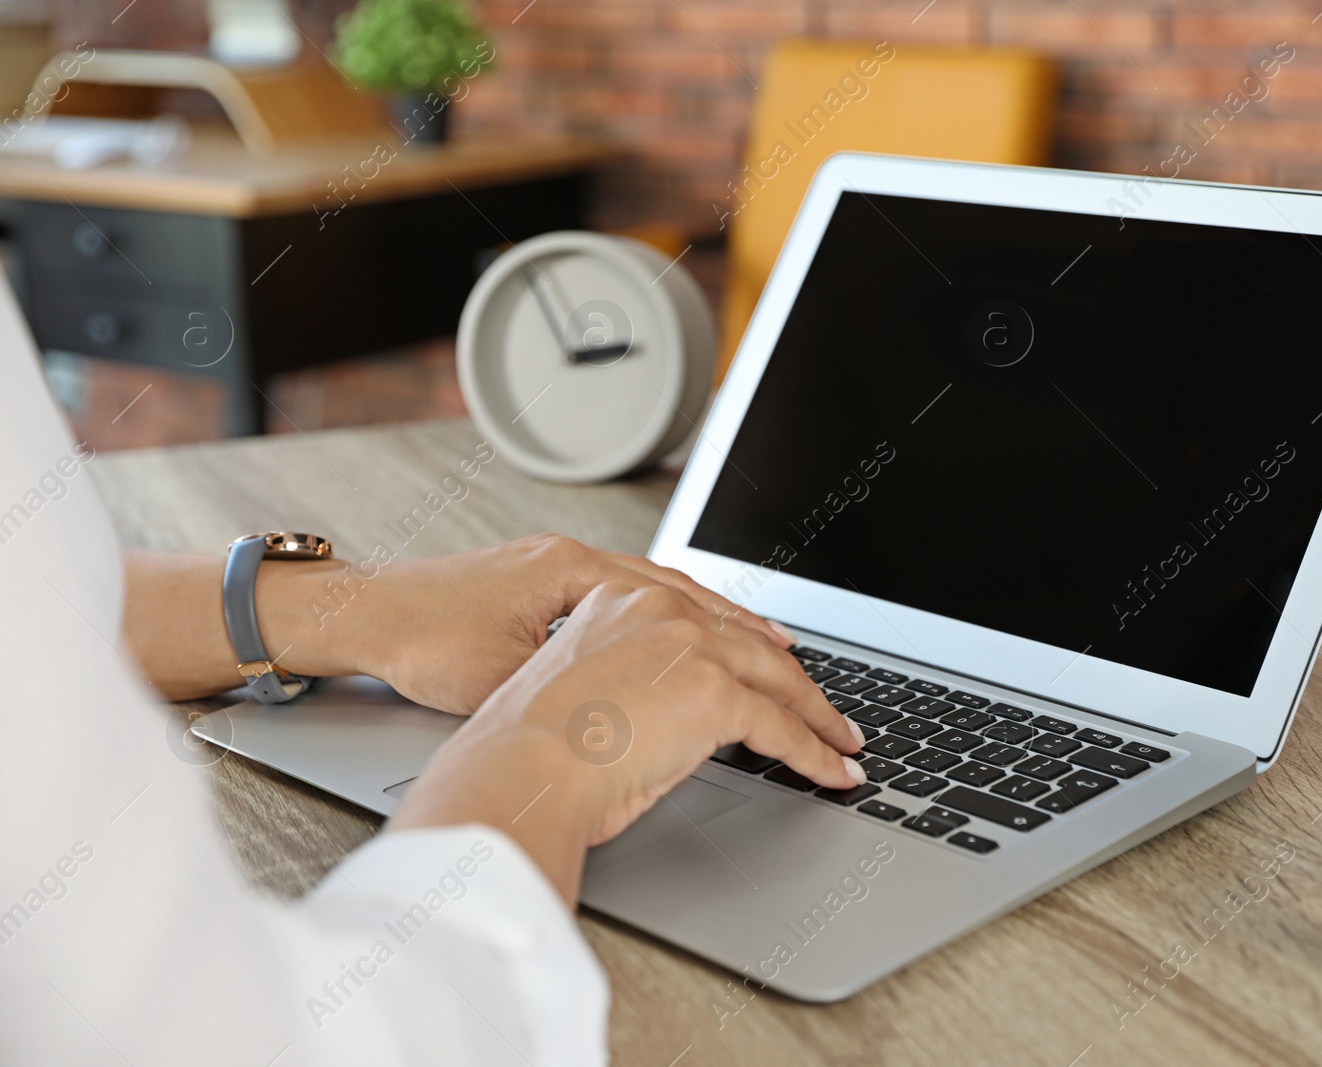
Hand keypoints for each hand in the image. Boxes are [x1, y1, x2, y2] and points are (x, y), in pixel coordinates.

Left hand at [260, 534, 794, 714]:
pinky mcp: (559, 578)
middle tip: (810, 683)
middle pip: (696, 598)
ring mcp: (573, 564)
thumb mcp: (508, 679)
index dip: (748, 666)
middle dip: (759, 643)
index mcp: (578, 573)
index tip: (794, 701)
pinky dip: (687, 618)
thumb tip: (653, 720)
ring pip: (676, 593)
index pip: (690, 618)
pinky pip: (646, 595)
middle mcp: (584, 559)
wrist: (362, 612)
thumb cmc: (420, 644)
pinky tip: (708, 638)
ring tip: (783, 654)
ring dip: (732, 626)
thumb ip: (586, 690)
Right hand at [388, 579, 867, 904]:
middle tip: (825, 710)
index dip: (747, 643)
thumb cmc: (524, 753)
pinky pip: (784, 728)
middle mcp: (659, 609)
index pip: (704, 619)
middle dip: (796, 683)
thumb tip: (667, 724)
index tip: (774, 659)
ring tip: (843, 742)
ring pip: (778, 680)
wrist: (517, 769)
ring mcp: (692, 645)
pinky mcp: (717, 692)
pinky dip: (816, 754)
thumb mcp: (580, 696)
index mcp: (618, 602)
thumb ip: (630, 687)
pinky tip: (834, 772)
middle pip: (750, 644)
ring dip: (818, 717)